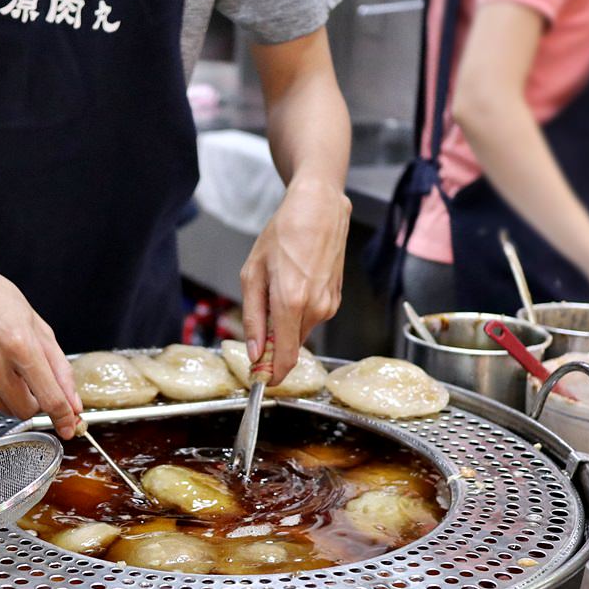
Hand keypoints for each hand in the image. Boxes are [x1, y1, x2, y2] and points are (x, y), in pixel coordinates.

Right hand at [0, 246, 81, 437]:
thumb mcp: (38, 326)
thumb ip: (59, 367)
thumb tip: (73, 402)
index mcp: (20, 345)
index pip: (49, 397)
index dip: (63, 416)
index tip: (70, 426)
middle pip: (27, 410)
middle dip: (37, 402)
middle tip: (34, 381)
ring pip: (7, 409)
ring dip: (15, 396)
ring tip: (8, 366)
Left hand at [240, 180, 349, 383]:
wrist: (319, 208)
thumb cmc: (283, 233)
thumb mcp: (253, 274)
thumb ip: (253, 318)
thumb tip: (254, 352)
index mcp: (291, 304)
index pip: (284, 358)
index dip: (271, 375)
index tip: (259, 380)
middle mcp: (315, 309)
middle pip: (291, 346)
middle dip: (273, 344)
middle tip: (259, 320)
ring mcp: (329, 305)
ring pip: (301, 331)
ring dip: (286, 323)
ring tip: (278, 287)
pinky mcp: (336, 299)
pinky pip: (312, 317)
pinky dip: (299, 311)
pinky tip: (294, 282)